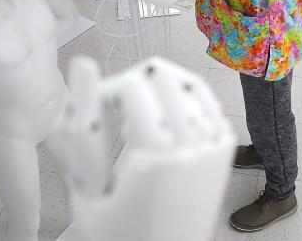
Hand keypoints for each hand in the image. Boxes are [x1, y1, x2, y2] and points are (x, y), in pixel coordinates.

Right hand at [51, 56, 233, 240]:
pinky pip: (211, 104)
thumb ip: (79, 135)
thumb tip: (76, 79)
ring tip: (139, 111)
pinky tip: (167, 116)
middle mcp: (189, 147)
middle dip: (134, 81)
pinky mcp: (225, 152)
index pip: (133, 87)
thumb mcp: (85, 192)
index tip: (96, 102)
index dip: (106, 87)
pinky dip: (189, 99)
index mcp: (154, 156)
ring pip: (190, 85)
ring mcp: (212, 148)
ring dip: (161, 88)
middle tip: (116, 102)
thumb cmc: (120, 236)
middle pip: (164, 77)